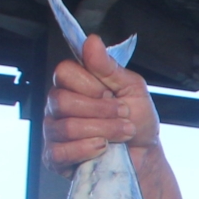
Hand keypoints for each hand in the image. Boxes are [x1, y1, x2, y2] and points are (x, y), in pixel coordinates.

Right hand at [44, 35, 160, 174]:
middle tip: (123, 115)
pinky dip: (85, 150)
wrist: (144, 154)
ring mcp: (53, 131)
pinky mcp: (54, 157)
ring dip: (102, 131)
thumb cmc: (136, 119)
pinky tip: (102, 149)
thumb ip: (108, 67)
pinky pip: (59, 152)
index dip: (90, 85)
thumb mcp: (131, 89)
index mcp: (73, 84)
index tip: (111, 93)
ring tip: (122, 134)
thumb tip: (92, 41)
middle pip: (62, 101)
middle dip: (101, 111)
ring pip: (65, 127)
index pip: (63, 72)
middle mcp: (58, 105)